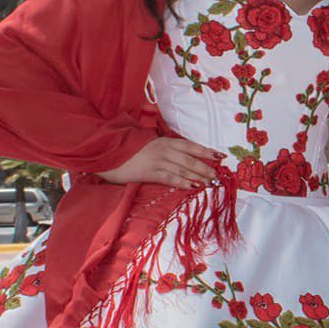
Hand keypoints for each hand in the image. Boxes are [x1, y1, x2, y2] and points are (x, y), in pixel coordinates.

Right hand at [99, 136, 223, 188]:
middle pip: (190, 159)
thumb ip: (165, 148)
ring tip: (211, 183)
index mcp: (164, 141)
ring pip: (184, 169)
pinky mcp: (150, 172)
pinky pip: (171, 178)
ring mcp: (157, 161)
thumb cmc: (128, 149)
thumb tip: (181, 157)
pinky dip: (184, 182)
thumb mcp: (149, 144)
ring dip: (199, 176)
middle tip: (219, 175)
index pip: (190, 145)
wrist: (108, 151)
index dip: (206, 151)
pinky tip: (194, 186)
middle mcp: (164, 149)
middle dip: (206, 167)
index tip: (220, 156)